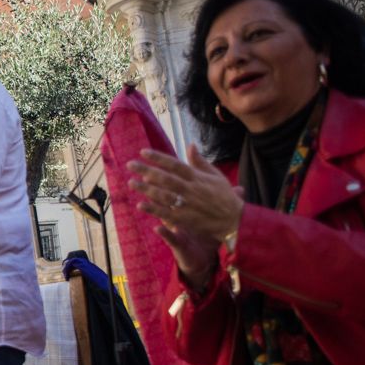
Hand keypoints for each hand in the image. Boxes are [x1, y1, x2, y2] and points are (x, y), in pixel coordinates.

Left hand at [127, 145, 243, 242]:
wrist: (234, 220)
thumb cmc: (224, 196)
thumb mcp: (215, 176)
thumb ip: (200, 162)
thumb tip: (190, 145)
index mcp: (197, 177)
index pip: (175, 164)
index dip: (159, 158)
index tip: (143, 152)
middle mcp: (191, 189)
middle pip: (165, 178)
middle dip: (146, 170)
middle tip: (130, 165)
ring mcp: (187, 205)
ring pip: (163, 195)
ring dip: (146, 189)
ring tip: (131, 182)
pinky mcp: (185, 219)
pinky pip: (166, 213)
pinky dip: (154, 209)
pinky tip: (140, 204)